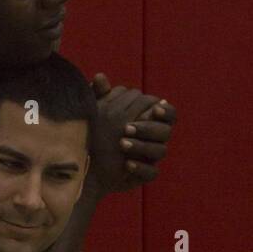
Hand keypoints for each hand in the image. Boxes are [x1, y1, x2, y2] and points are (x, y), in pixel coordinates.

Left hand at [89, 73, 176, 193]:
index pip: (168, 113)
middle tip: (126, 128)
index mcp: (149, 120)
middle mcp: (153, 139)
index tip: (154, 108)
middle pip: (165, 131)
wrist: (85, 164)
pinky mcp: (144, 175)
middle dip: (149, 128)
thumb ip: (100, 95)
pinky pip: (151, 173)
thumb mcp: (97, 113)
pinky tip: (127, 164)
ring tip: (121, 144)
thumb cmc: (95, 133)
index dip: (165, 110)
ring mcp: (150, 158)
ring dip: (142, 146)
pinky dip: (141, 168)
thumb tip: (99, 76)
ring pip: (160, 151)